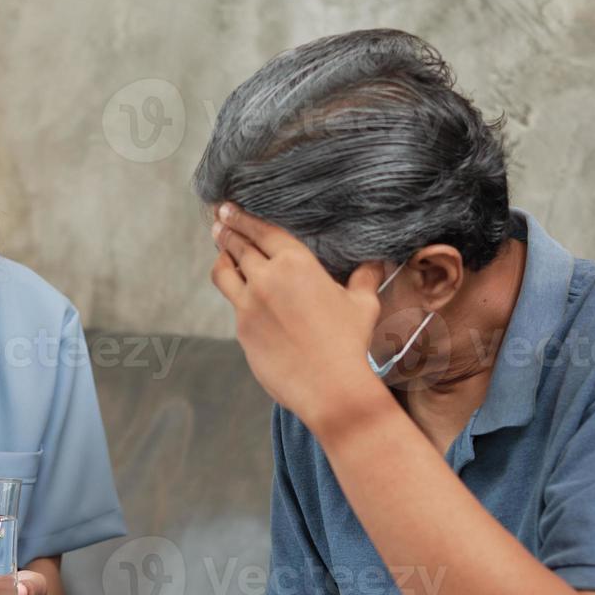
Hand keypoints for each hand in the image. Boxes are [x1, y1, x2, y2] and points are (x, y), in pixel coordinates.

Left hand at [210, 202, 389, 429]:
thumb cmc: (350, 343)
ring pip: (224, 273)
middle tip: (219, 219)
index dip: (243, 218)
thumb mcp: (363, 304)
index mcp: (296, 264)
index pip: (262, 231)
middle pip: (238, 247)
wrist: (329, 386)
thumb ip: (364, 277)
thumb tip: (375, 261)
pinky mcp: (242, 331)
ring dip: (222, 258)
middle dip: (227, 230)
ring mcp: (249, 306)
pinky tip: (240, 294)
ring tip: (221, 252)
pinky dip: (236, 295)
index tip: (229, 207)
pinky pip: (234, 306)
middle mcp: (266, 279)